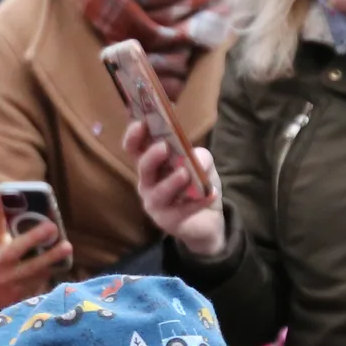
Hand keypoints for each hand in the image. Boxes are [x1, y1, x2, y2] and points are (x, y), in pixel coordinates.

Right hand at [0, 203, 74, 311]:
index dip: (30, 237)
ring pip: (39, 275)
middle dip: (48, 253)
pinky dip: (52, 270)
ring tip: (66, 247)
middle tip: (61, 238)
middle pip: (30, 265)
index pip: (13, 247)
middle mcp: (6, 275)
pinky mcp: (26, 297)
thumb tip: (1, 192)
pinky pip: (42, 283)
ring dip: (53, 261)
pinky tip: (60, 259)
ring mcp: (17, 288)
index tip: (48, 225)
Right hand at [123, 122, 222, 258]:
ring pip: (158, 193)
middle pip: (143, 168)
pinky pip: (180, 211)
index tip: (142, 123)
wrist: (207, 219)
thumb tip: (196, 157)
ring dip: (171, 182)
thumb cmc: (197, 185)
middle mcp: (147, 183)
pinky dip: (197, 202)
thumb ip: (199, 156)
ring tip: (185, 173)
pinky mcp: (168, 221)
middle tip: (165, 147)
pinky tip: (211, 194)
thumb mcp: (202, 164)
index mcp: (151, 164)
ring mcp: (155, 204)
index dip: (134, 136)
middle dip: (152, 156)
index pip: (134, 149)